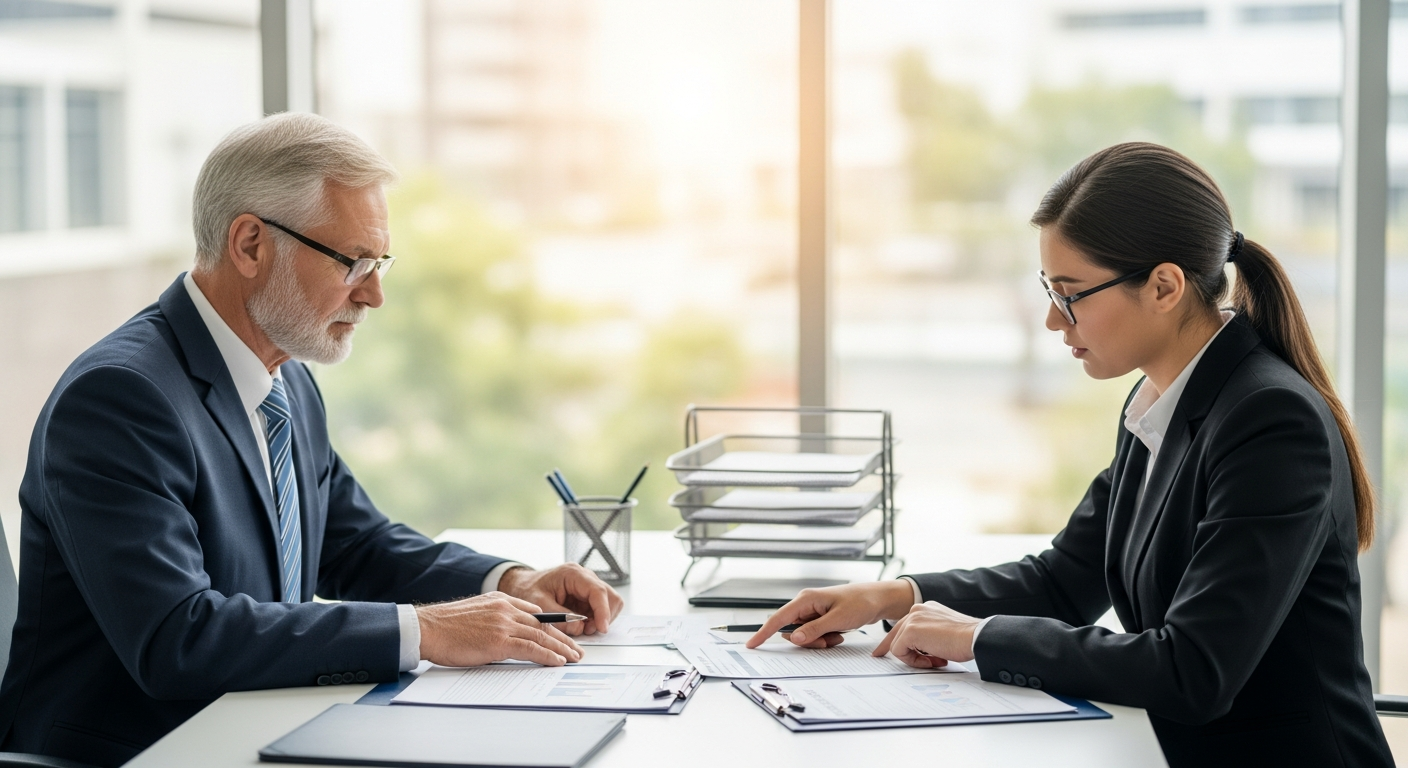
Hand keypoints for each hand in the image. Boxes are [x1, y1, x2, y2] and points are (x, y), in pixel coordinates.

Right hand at [416, 592, 583, 666]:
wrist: (428, 628)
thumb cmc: (447, 625)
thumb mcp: (477, 611)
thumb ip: (497, 616)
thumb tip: (511, 631)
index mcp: (502, 600)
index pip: (536, 613)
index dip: (554, 626)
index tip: (564, 635)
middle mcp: (507, 609)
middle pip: (544, 624)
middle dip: (564, 638)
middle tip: (577, 650)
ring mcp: (504, 624)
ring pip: (542, 636)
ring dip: (562, 649)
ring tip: (574, 658)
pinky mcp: (499, 641)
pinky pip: (531, 649)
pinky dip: (548, 656)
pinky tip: (558, 662)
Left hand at [497, 564, 623, 635]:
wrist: (524, 586)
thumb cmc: (529, 590)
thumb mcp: (540, 604)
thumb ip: (560, 617)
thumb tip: (580, 628)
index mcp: (574, 574)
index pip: (598, 591)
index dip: (603, 611)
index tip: (602, 628)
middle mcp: (585, 577)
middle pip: (611, 597)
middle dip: (604, 616)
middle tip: (588, 630)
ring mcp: (589, 586)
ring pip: (610, 603)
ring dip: (601, 619)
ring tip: (583, 627)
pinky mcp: (588, 596)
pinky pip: (602, 609)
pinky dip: (596, 620)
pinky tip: (582, 624)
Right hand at [746, 580, 915, 648]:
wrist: (878, 599)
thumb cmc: (860, 603)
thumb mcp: (838, 619)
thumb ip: (814, 630)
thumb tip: (793, 639)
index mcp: (805, 599)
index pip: (778, 618)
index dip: (763, 632)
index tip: (751, 644)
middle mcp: (805, 604)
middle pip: (791, 631)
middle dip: (807, 641)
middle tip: (827, 641)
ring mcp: (812, 612)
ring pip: (803, 636)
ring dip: (819, 641)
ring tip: (837, 634)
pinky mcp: (819, 618)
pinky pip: (814, 635)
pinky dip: (825, 639)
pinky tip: (839, 633)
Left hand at [872, 601, 981, 668]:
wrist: (976, 637)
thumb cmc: (966, 638)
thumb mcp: (944, 632)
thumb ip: (929, 636)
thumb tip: (919, 650)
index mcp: (926, 609)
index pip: (905, 624)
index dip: (895, 639)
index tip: (885, 649)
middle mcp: (917, 610)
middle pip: (896, 632)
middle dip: (888, 647)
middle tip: (878, 655)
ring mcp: (912, 619)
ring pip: (898, 645)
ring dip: (915, 658)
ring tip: (935, 661)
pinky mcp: (910, 631)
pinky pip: (899, 652)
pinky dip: (913, 661)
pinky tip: (931, 661)